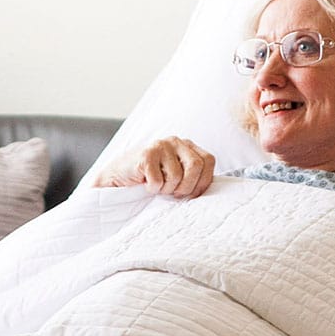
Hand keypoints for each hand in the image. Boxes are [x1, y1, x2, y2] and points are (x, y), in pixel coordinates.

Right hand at [93, 137, 215, 198]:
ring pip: (177, 176)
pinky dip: (152, 189)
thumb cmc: (151, 180)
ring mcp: (160, 145)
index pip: (209, 161)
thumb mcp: (177, 176)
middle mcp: (175, 141)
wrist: (118, 179)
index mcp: (187, 146)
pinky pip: (158, 181)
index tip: (191, 194)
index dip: (202, 182)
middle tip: (173, 192)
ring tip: (158, 187)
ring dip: (167, 189)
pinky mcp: (145, 154)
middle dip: (186, 187)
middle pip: (196, 166)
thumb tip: (215, 192)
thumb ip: (194, 176)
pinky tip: (145, 184)